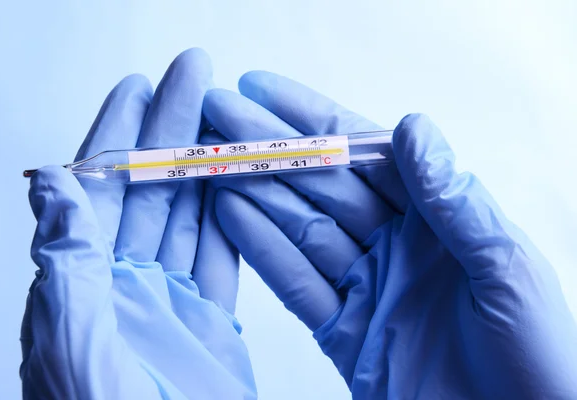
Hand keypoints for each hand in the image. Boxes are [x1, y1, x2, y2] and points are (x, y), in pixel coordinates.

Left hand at [21, 49, 255, 399]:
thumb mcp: (74, 345)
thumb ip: (67, 264)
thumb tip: (51, 183)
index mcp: (79, 284)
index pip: (98, 190)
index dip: (119, 134)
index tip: (141, 87)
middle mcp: (121, 284)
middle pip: (150, 190)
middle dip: (172, 131)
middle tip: (197, 78)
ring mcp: (167, 302)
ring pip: (188, 218)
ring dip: (206, 168)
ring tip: (225, 121)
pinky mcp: (208, 324)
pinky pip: (221, 261)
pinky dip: (232, 221)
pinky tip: (241, 185)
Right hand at [203, 72, 576, 398]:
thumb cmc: (535, 354)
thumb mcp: (503, 267)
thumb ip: (452, 200)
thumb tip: (411, 127)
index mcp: (436, 218)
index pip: (365, 153)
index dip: (313, 119)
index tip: (264, 90)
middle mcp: (394, 244)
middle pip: (321, 186)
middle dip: (269, 148)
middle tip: (218, 116)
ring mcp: (364, 285)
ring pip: (299, 228)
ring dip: (255, 192)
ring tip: (212, 160)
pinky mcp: (342, 331)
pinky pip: (295, 283)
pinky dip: (261, 250)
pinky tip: (229, 214)